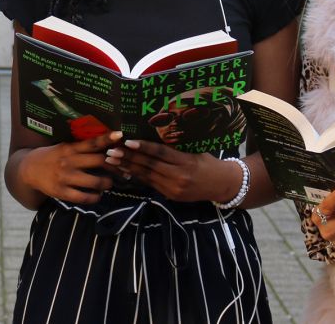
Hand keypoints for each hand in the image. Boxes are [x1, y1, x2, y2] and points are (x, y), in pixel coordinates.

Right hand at [18, 132, 122, 204]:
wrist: (28, 169)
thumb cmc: (50, 157)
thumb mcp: (63, 147)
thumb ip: (80, 147)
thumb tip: (104, 145)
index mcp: (69, 148)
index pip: (91, 143)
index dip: (106, 139)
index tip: (120, 135)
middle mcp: (69, 161)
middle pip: (99, 161)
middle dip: (114, 166)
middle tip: (121, 169)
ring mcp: (65, 177)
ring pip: (95, 182)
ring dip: (107, 183)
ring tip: (108, 183)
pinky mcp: (62, 192)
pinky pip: (84, 197)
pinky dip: (95, 197)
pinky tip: (97, 195)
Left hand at [104, 139, 242, 202]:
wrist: (223, 185)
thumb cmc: (209, 163)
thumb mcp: (195, 152)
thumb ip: (175, 149)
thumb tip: (151, 138)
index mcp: (186, 162)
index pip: (161, 153)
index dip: (143, 147)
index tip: (127, 142)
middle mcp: (179, 177)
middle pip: (150, 165)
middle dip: (129, 158)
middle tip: (111, 151)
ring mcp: (174, 189)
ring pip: (147, 176)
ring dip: (128, 168)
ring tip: (112, 161)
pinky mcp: (171, 196)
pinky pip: (151, 184)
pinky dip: (137, 177)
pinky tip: (125, 171)